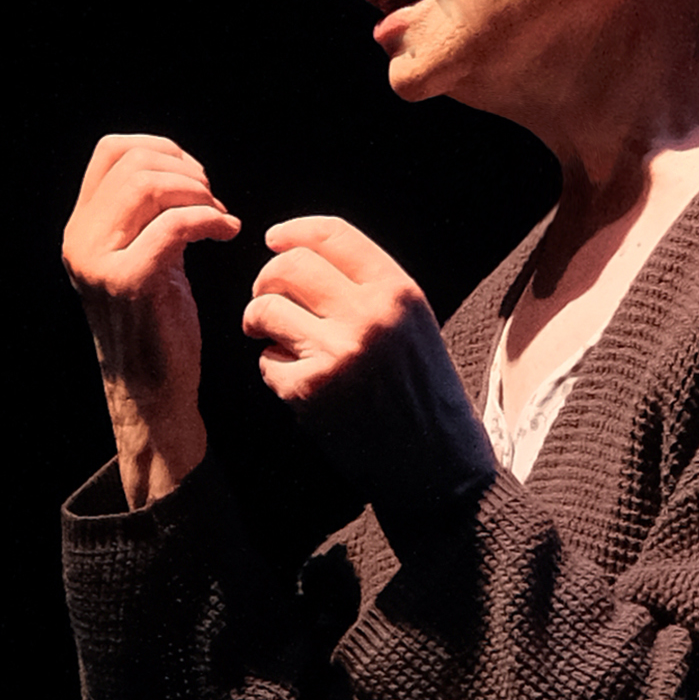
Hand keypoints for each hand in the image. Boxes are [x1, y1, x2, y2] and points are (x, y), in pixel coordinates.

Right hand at [63, 133, 240, 507]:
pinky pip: (175, 224)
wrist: (152, 391)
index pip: (111, 150)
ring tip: (220, 217)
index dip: (161, 148)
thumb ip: (144, 215)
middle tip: (213, 202)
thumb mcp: (143, 256)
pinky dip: (210, 219)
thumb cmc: (157, 323)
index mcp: (81, 229)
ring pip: (151, 186)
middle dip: (187, 172)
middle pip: (135, 162)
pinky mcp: (131, 281)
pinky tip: (227, 233)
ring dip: (199, 193)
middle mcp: (81, 241)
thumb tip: (178, 167)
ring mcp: (100, 261)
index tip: (195, 176)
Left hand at [242, 217, 495, 540]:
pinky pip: (267, 360)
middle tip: (269, 297)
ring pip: (266, 308)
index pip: (333, 234)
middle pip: (289, 265)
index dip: (294, 231)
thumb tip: (302, 255)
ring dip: (260, 320)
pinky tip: (299, 380)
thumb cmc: (426, 393)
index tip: (275, 239)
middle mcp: (369, 315)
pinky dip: (275, 368)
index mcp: (399, 292)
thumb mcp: (414, 324)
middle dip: (267, 278)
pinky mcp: (311, 391)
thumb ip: (369, 288)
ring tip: (273, 335)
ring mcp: (337, 353)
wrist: (438, 468)